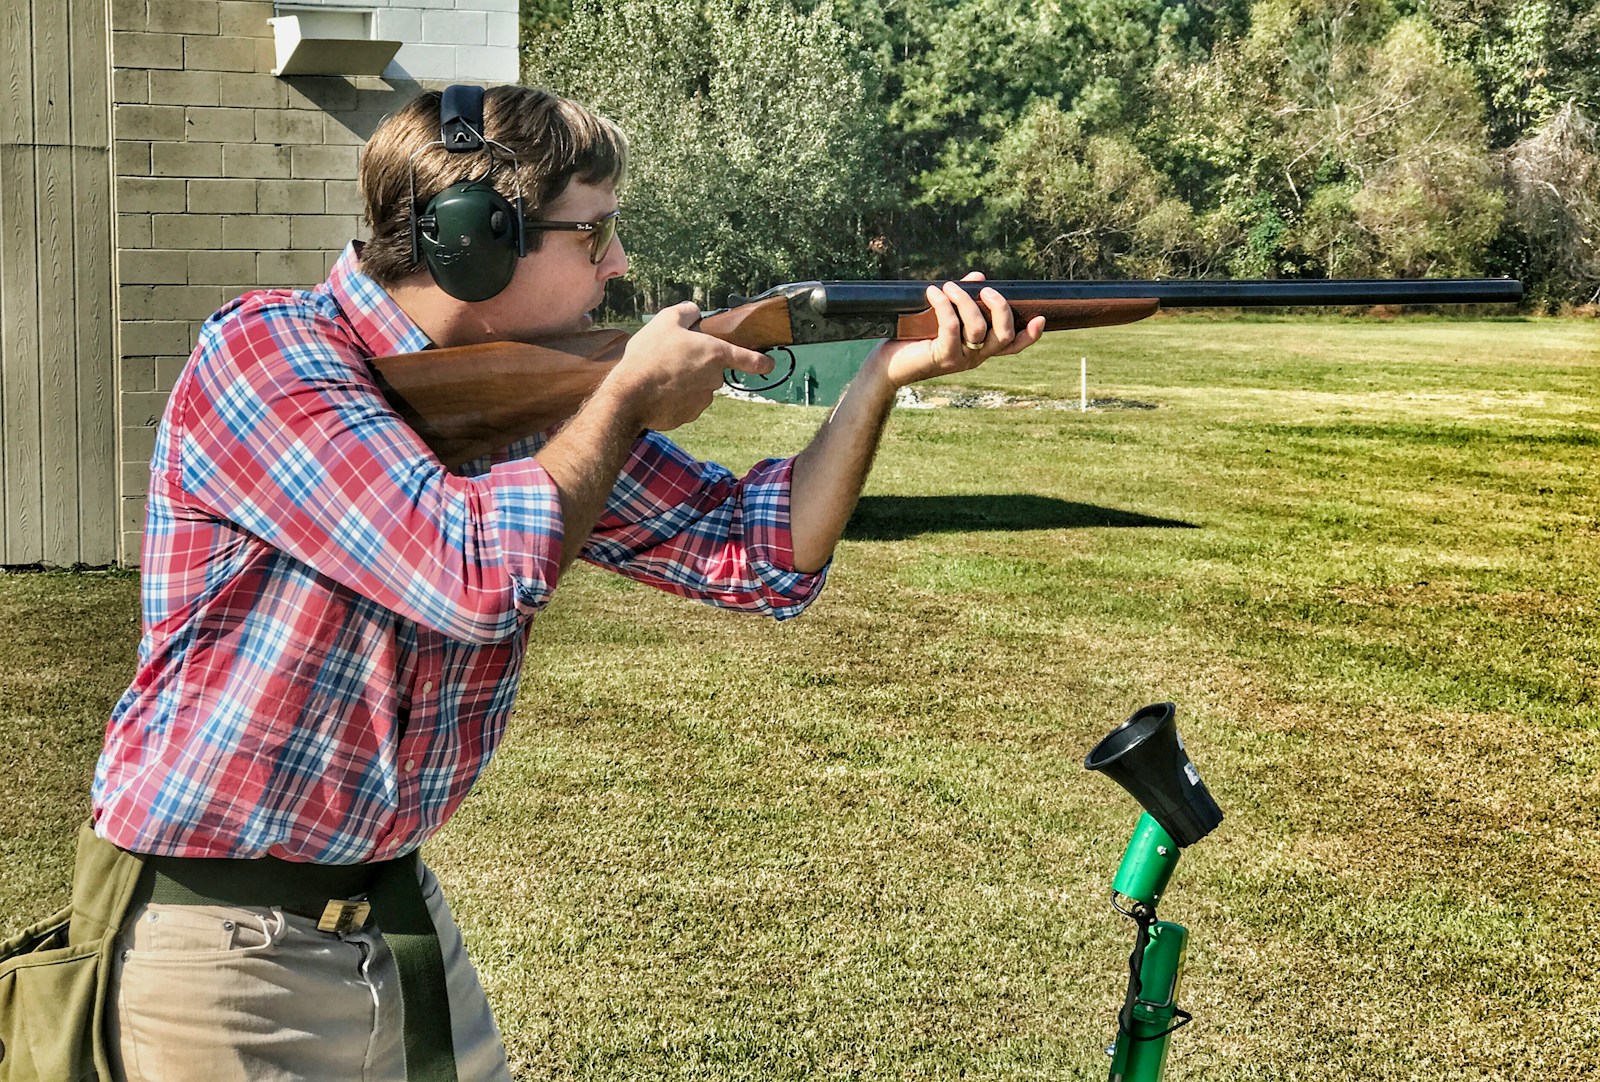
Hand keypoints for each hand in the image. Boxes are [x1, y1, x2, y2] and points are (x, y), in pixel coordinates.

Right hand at [601, 301, 772, 430]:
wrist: (629, 396)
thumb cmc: (649, 355)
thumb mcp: (666, 320)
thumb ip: (686, 311)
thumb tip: (695, 311)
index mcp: (715, 353)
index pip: (749, 359)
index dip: (761, 361)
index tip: (768, 364)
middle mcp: (714, 379)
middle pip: (713, 370)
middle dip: (699, 364)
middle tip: (673, 357)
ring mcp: (702, 400)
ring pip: (699, 387)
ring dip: (686, 381)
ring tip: (660, 374)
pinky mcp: (688, 415)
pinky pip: (686, 403)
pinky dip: (676, 397)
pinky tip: (658, 391)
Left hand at [871, 273, 1045, 390]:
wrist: (886, 365)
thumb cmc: (913, 339)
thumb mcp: (940, 316)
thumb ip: (962, 299)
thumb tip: (978, 277)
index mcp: (979, 348)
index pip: (1012, 346)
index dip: (1030, 336)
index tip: (1040, 318)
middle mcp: (975, 357)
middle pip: (1004, 335)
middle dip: (1000, 308)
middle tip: (985, 290)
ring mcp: (960, 360)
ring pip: (978, 328)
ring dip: (965, 301)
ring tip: (947, 286)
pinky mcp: (942, 358)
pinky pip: (952, 327)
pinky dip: (944, 306)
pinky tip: (933, 292)